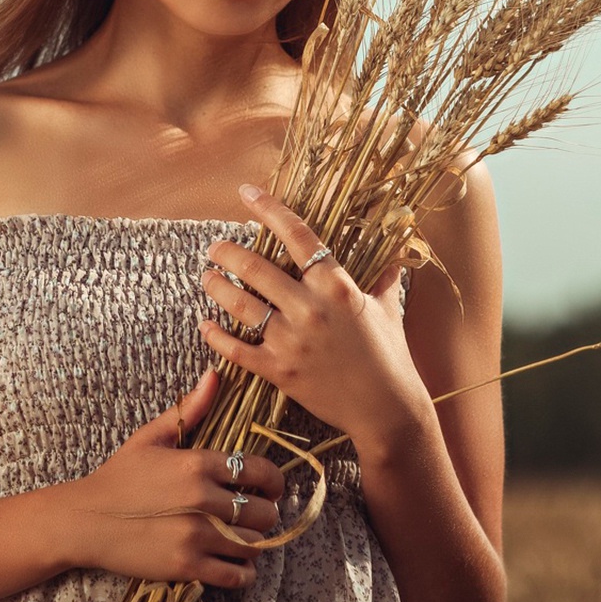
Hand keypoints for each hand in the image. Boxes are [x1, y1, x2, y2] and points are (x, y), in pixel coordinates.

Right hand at [59, 367, 287, 588]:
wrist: (85, 520)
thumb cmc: (119, 476)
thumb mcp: (152, 436)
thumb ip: (190, 409)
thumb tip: (215, 375)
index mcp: (197, 464)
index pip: (262, 472)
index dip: (275, 482)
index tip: (271, 489)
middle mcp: (202, 499)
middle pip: (265, 512)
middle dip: (266, 513)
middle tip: (255, 515)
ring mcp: (196, 536)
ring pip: (255, 545)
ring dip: (255, 543)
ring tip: (243, 538)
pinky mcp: (187, 566)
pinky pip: (237, 576)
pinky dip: (244, 572)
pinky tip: (236, 564)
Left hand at [198, 183, 432, 456]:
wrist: (387, 409)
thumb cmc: (390, 356)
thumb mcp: (388, 308)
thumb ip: (383, 276)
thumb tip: (395, 249)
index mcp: (337, 286)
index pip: (297, 235)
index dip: (269, 209)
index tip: (247, 193)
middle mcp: (311, 308)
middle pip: (256, 268)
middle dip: (228, 252)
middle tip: (214, 248)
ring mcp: (292, 341)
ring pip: (240, 305)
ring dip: (217, 287)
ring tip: (208, 277)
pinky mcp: (279, 371)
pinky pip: (237, 349)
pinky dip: (216, 336)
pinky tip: (205, 324)